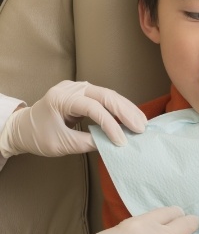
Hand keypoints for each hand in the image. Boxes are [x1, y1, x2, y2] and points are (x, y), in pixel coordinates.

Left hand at [0, 80, 146, 157]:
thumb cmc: (37, 136)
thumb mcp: (60, 144)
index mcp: (61, 98)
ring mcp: (79, 88)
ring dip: (127, 109)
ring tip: (142, 123)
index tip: (121, 141)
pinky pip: (106, 98)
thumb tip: (111, 144)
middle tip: (141, 128)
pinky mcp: (85, 93)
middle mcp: (72, 88)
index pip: (92, 108)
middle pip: (105, 95)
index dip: (110, 124)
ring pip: (109, 95)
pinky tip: (132, 117)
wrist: (23, 128)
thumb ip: (86, 143)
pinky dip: (120, 108)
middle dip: (125, 112)